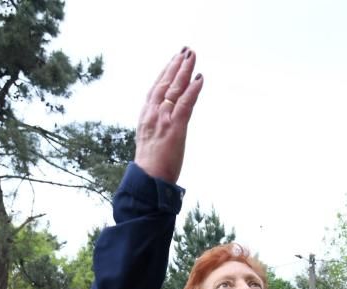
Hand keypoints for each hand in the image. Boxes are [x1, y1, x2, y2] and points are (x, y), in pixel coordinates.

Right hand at [134, 48, 204, 183]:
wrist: (148, 180)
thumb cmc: (151, 165)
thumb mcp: (151, 140)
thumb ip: (157, 127)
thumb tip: (166, 123)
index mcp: (146, 115)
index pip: (156, 88)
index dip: (165, 72)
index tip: (174, 59)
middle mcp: (152, 113)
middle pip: (165, 83)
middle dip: (176, 65)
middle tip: (186, 51)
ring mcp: (163, 119)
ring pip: (175, 89)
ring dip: (184, 71)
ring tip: (192, 56)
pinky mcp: (174, 128)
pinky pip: (185, 104)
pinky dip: (193, 90)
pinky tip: (200, 78)